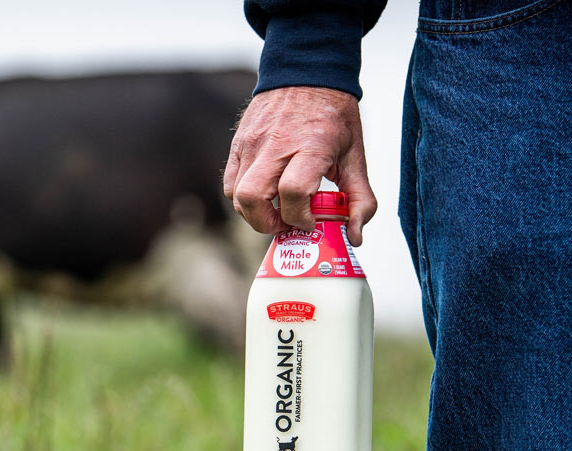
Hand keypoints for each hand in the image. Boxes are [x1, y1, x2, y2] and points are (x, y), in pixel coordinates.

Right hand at [223, 86, 375, 246]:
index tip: (310, 221)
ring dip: (254, 213)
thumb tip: (355, 236)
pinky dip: (243, 197)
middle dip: (267, 224)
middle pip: (253, 200)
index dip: (299, 217)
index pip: (293, 194)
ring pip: (236, 196)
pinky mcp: (238, 144)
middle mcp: (275, 145)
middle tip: (286, 223)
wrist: (306, 72)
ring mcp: (251, 144)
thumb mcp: (356, 155)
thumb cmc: (333, 116)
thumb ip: (360, 198)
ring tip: (275, 210)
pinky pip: (230, 182)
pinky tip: (265, 192)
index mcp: (310, 147)